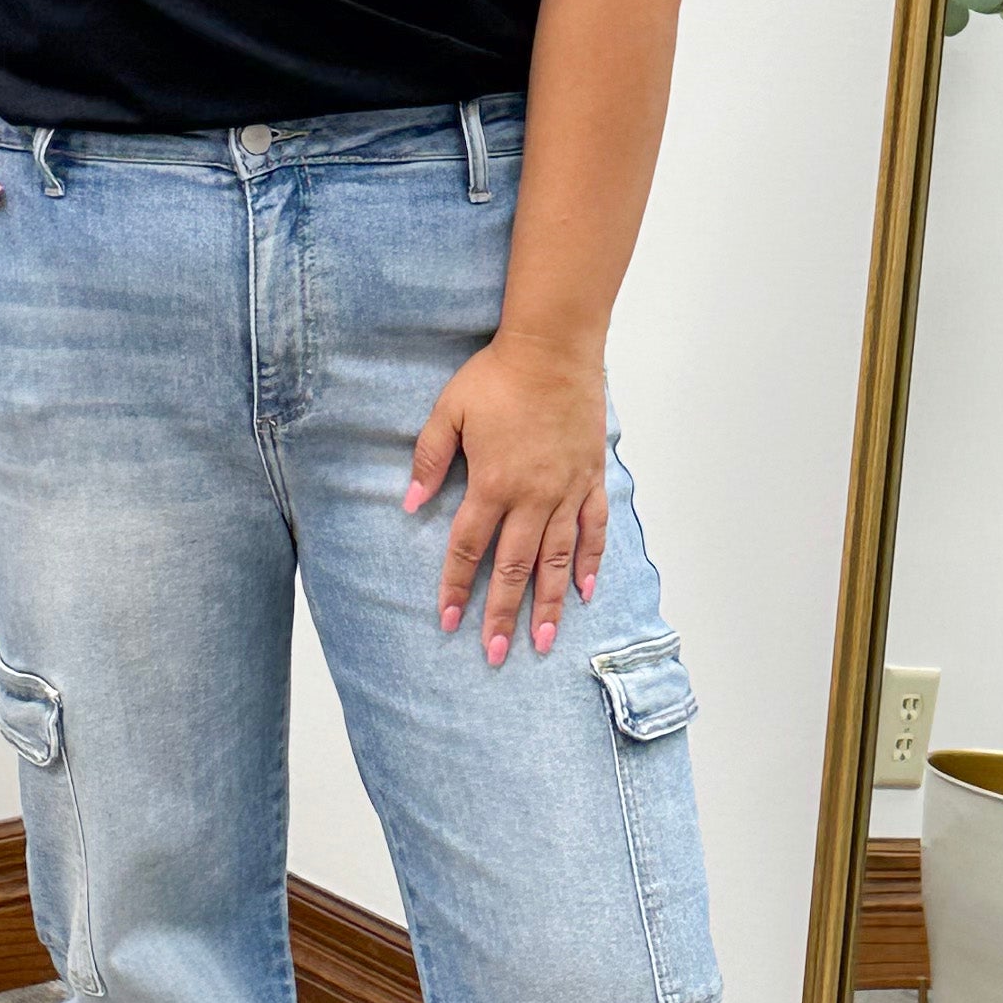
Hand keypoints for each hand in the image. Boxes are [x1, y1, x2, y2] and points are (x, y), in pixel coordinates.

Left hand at [405, 332, 608, 661]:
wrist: (554, 348)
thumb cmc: (497, 376)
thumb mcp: (447, 411)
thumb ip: (428, 458)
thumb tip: (408, 501)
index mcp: (492, 484)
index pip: (468, 548)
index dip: (456, 587)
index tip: (448, 621)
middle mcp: (532, 497)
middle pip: (515, 568)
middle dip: (503, 614)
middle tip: (496, 653)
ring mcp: (566, 491)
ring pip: (557, 560)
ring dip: (548, 604)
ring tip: (543, 641)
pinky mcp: (591, 479)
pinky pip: (593, 530)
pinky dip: (590, 562)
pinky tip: (585, 592)